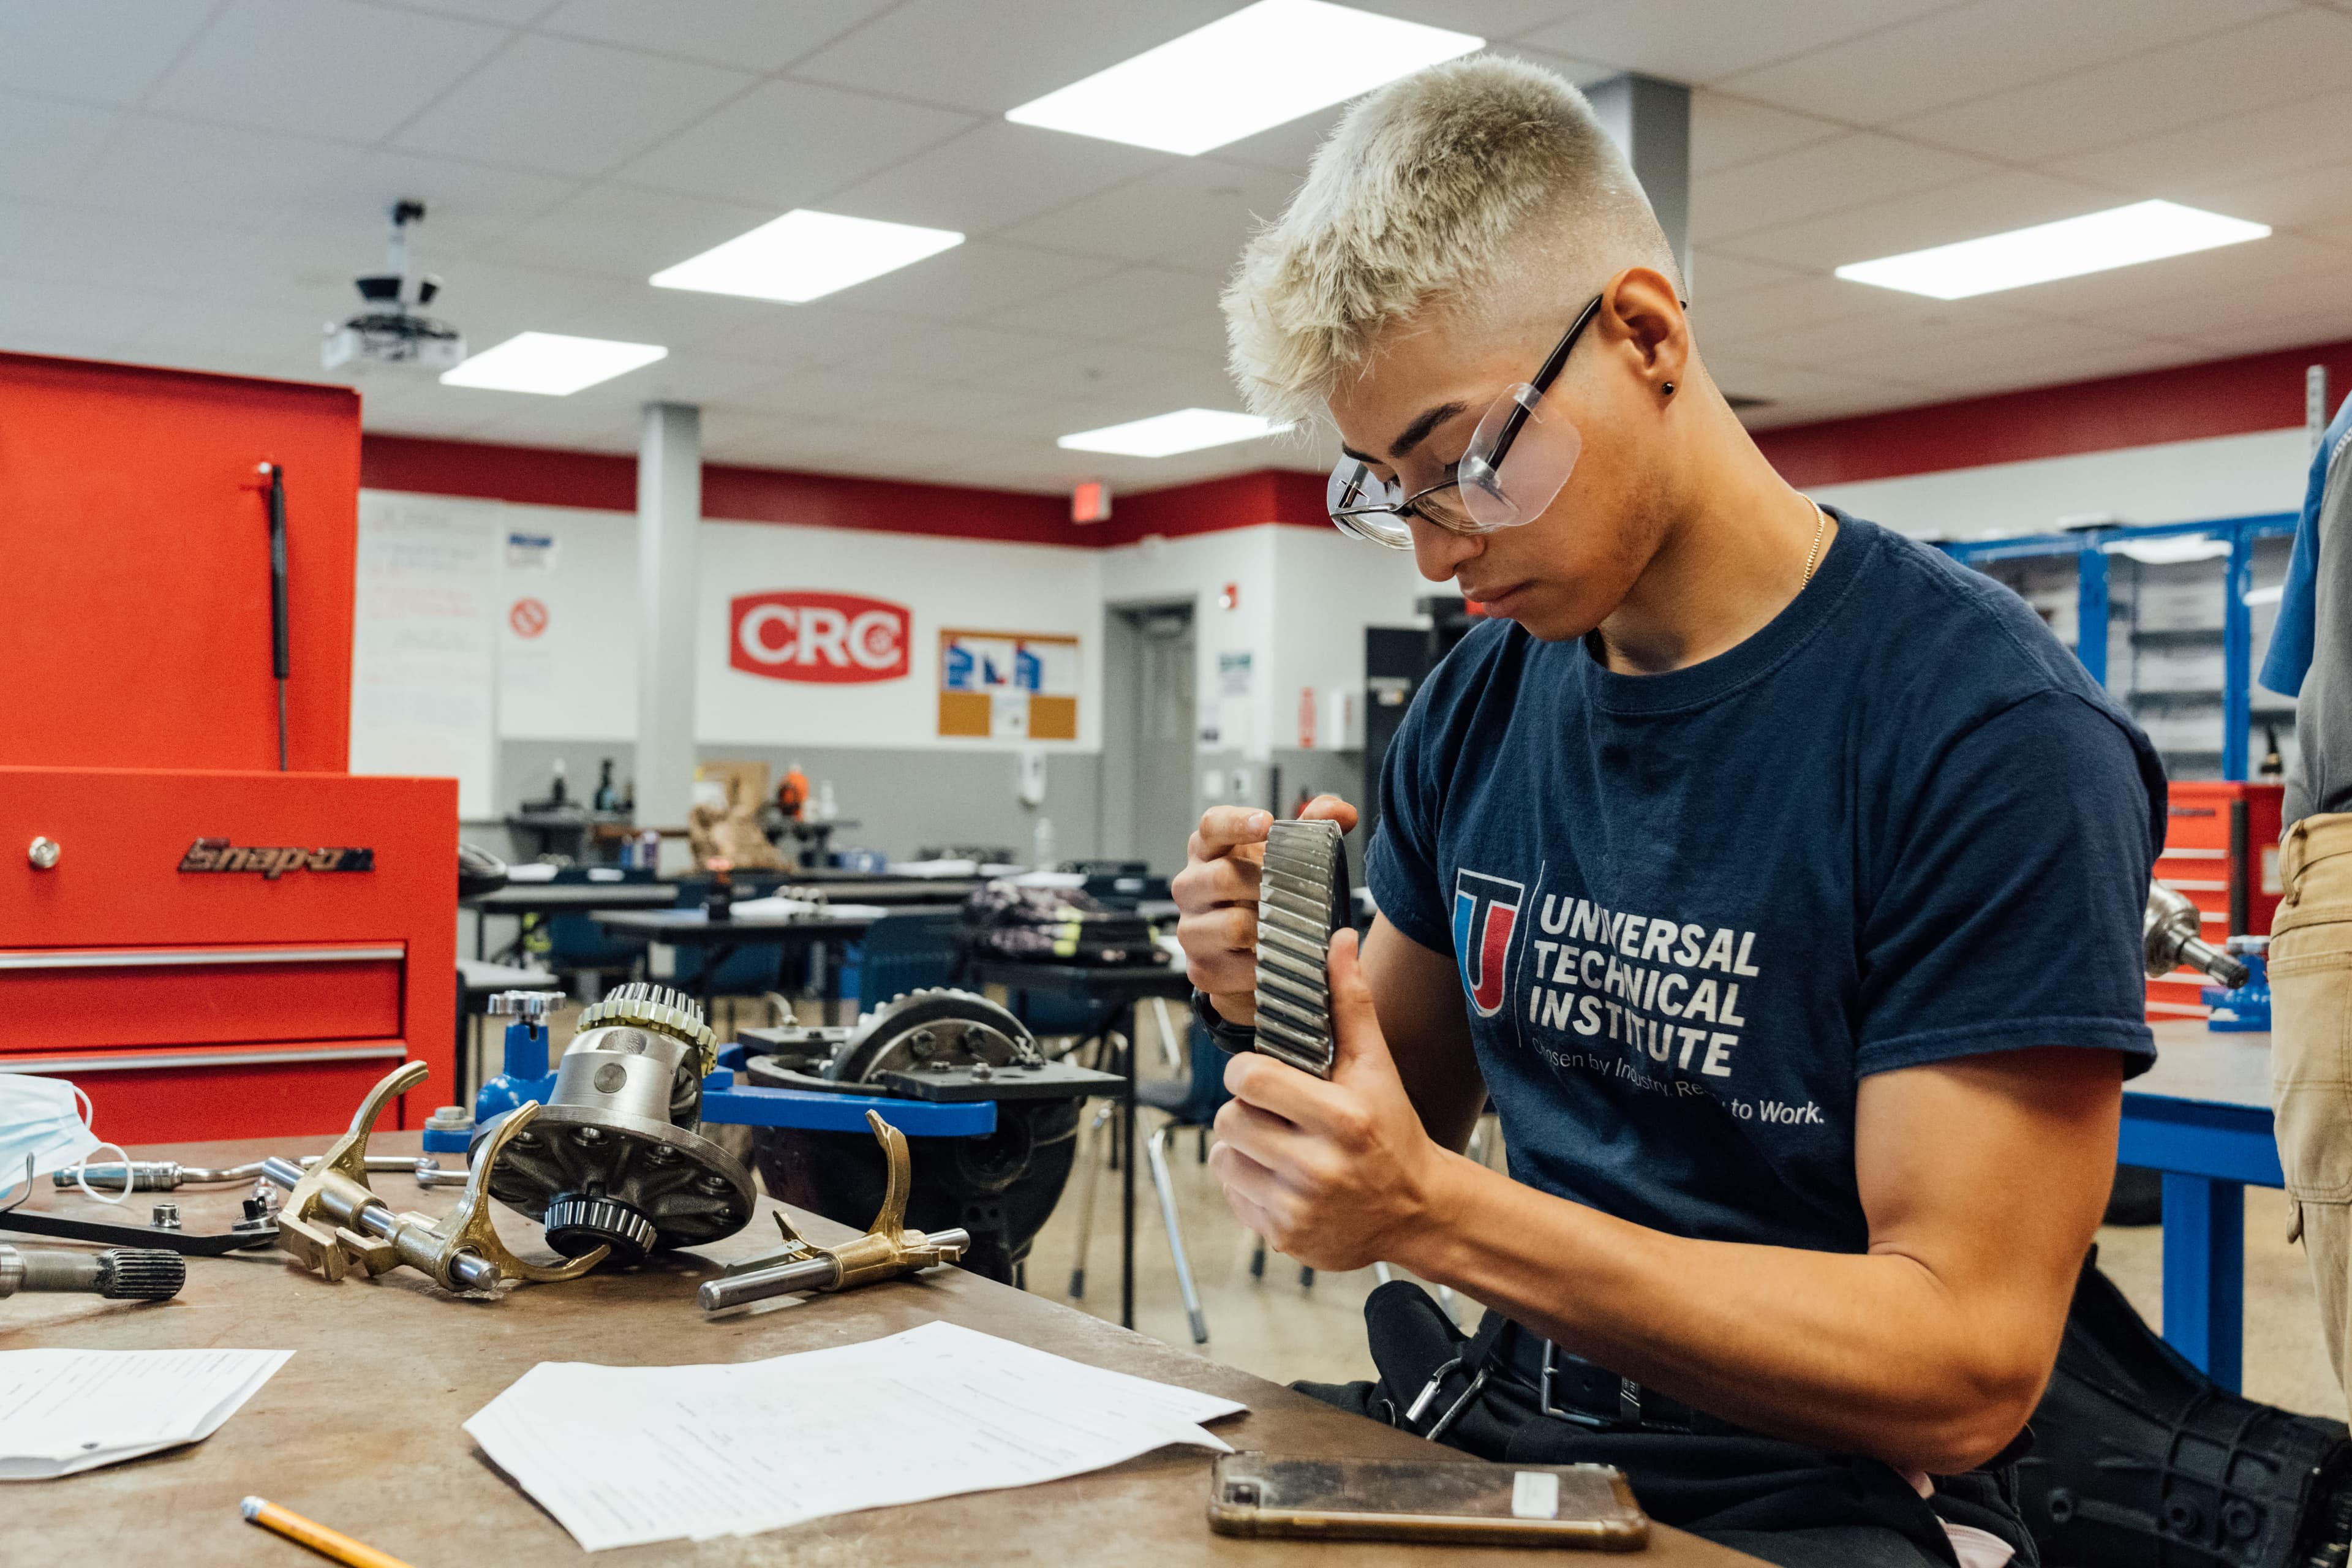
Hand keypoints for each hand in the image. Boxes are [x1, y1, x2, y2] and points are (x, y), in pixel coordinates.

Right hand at [1171, 795, 1356, 1024]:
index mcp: (1208, 851)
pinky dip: (1265, 967)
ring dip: (1268, 930)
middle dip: (1264, 885)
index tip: (1267, 822)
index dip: (1237, 823)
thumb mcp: (1287, 857)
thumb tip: (1343, 812)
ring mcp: (1192, 929)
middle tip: (1296, 893)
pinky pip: (1237, 969)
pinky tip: (1279, 962)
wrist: (1247, 950)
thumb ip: (1315, 828)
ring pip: (1230, 925)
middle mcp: (1191, 887)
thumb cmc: (1263, 892)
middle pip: (1222, 877)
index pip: (1211, 826)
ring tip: (1291, 930)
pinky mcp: (1201, 969)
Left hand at [1207, 928, 1445, 1272]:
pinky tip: (1281, 1176)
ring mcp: (1299, 1208)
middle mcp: (1319, 1167)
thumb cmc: (1393, 1131)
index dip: (1247, 1072)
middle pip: (1229, 1119)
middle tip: (1274, 1112)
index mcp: (1342, 1118)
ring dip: (1241, 1147)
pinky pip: (1232, 1195)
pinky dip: (1247, 1183)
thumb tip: (1339, 941)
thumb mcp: (1376, 1066)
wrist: (1418, 1211)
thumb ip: (1352, 1002)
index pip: (1250, 1079)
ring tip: (1276, 1143)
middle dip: (1245, 1110)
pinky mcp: (1284, 1238)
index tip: (1263, 1076)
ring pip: (1223, 1158)